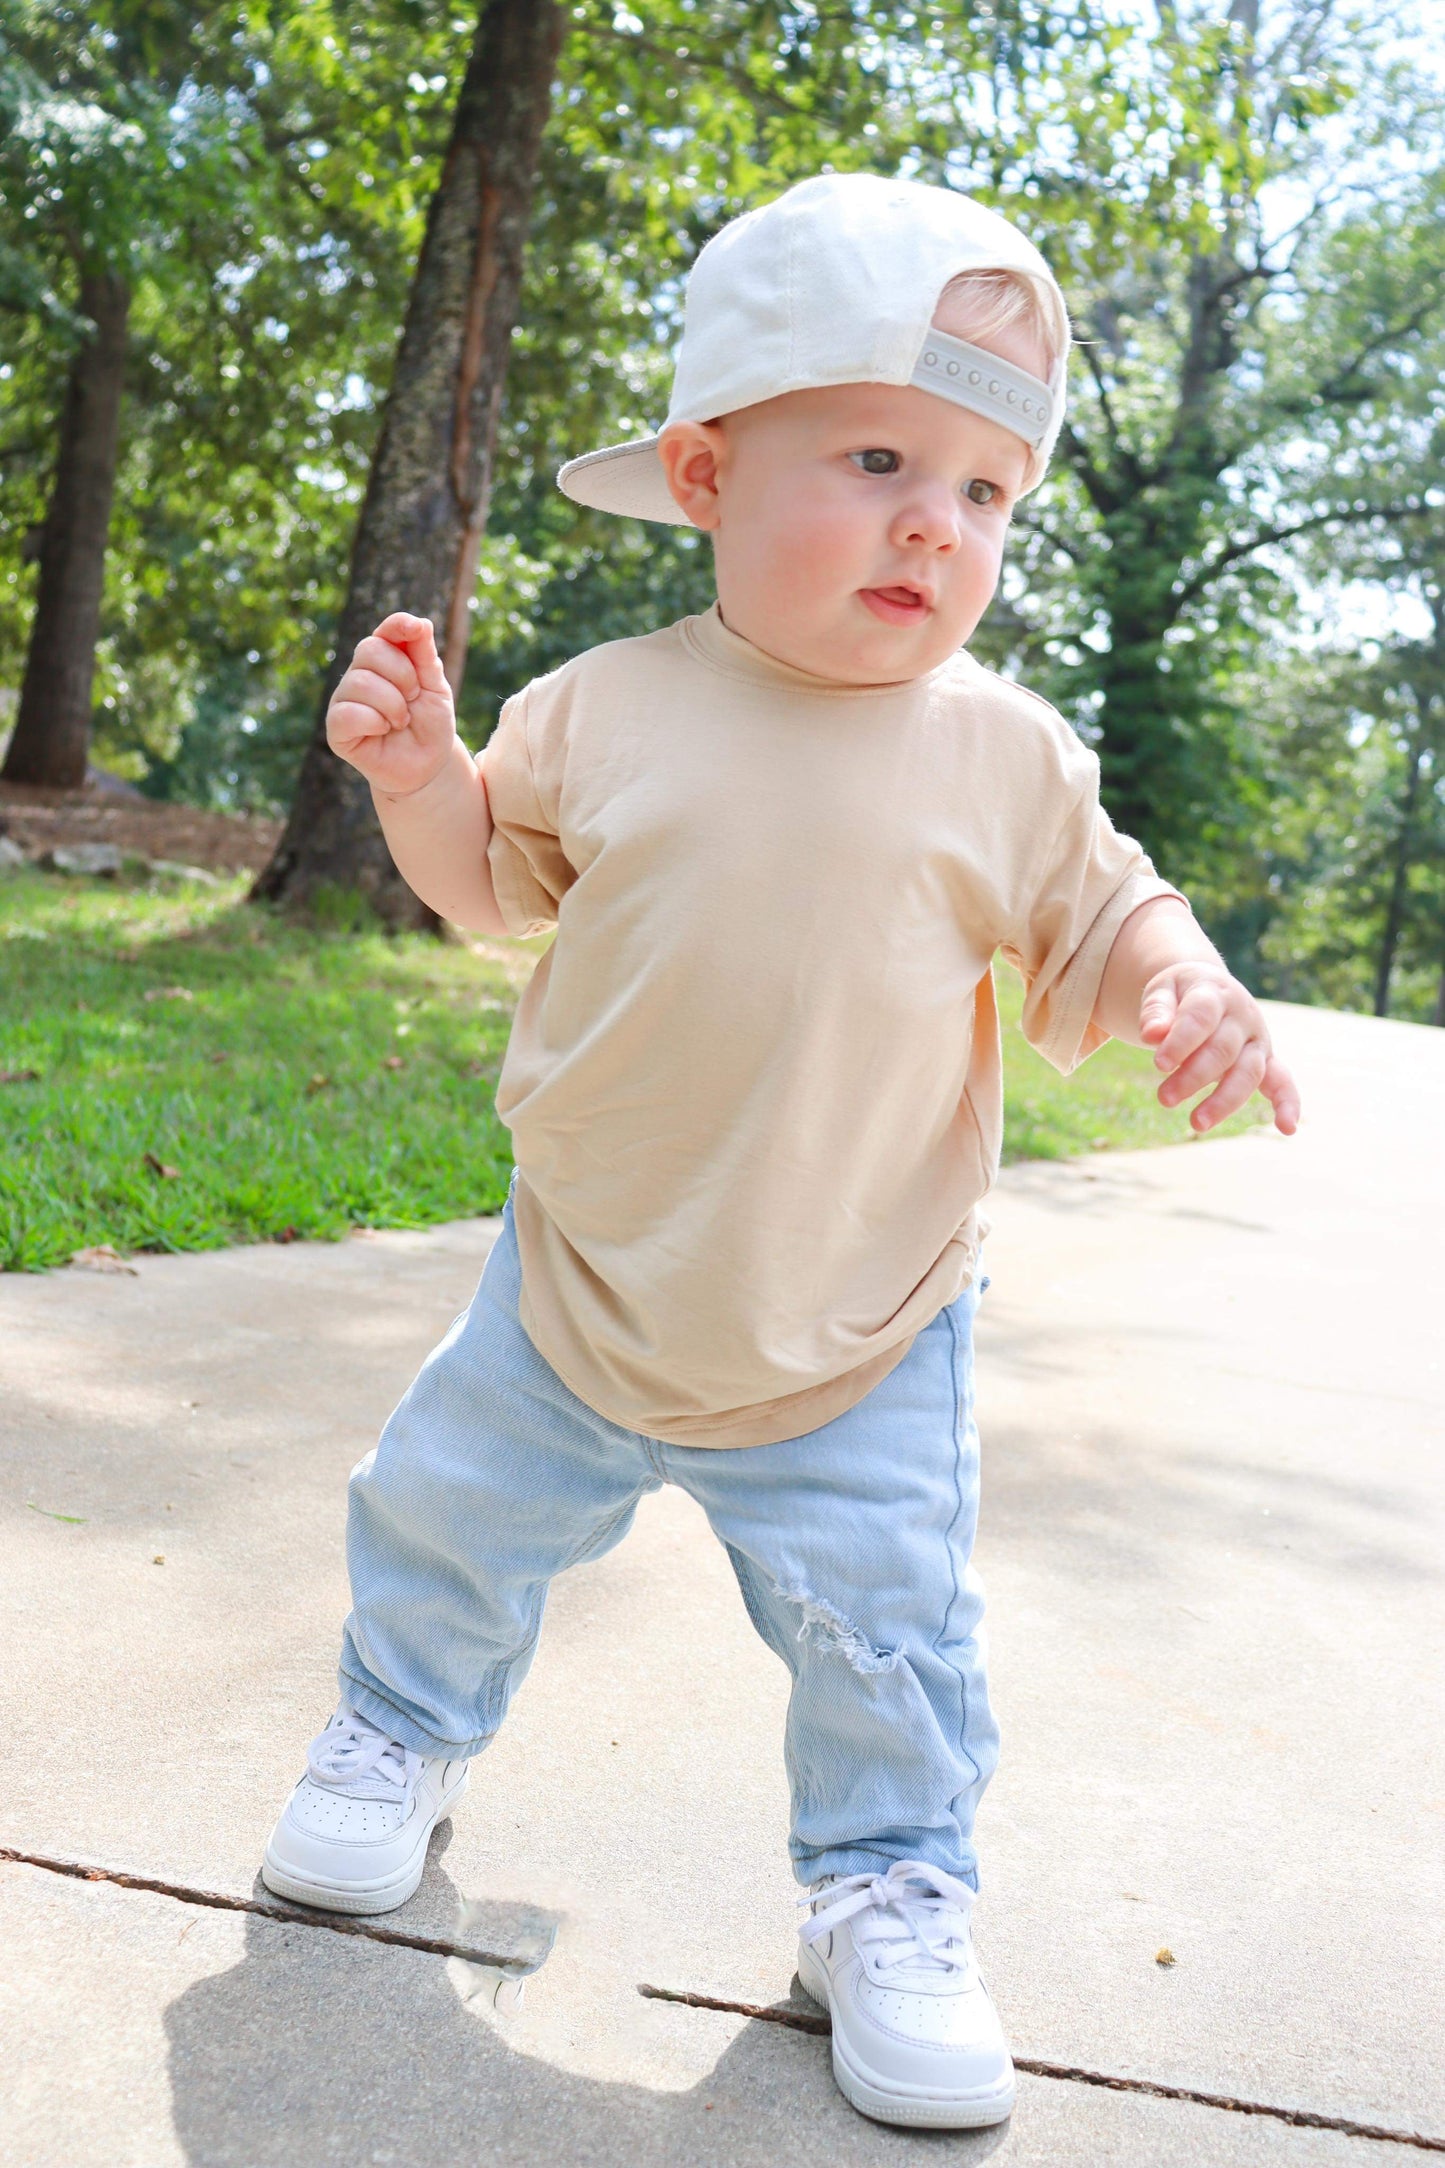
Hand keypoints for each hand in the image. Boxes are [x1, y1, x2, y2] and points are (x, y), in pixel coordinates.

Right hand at [326, 614, 455, 796]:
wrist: (428, 767)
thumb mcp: (436, 688)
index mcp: (384, 660)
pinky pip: (347, 712)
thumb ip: (425, 656)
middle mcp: (359, 675)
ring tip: (401, 721)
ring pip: (360, 682)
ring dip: (392, 704)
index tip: (415, 629)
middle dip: (403, 676)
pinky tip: (383, 731)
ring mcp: (345, 700)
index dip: (397, 626)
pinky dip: (373, 721)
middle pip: (370, 650)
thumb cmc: (429, 725)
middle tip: (413, 699)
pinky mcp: (336, 728)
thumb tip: (420, 622)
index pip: (384, 632)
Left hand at [1139, 962, 1300, 1135]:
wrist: (1208, 986)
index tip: (1159, 1064)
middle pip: (1223, 1050)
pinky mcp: (1267, 1060)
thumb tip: (1151, 1035)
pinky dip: (1288, 1103)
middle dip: (1193, 1077)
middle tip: (1164, 1098)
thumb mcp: (1161, 990)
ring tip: (1197, 1123)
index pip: (1201, 1017)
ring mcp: (1257, 1040)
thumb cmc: (1180, 993)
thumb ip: (1156, 1010)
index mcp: (1215, 993)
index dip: (1181, 1042)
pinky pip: (1283, 1082)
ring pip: (1248, 1072)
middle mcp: (1242, 1017)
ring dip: (1224, 1100)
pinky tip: (1287, 1128)